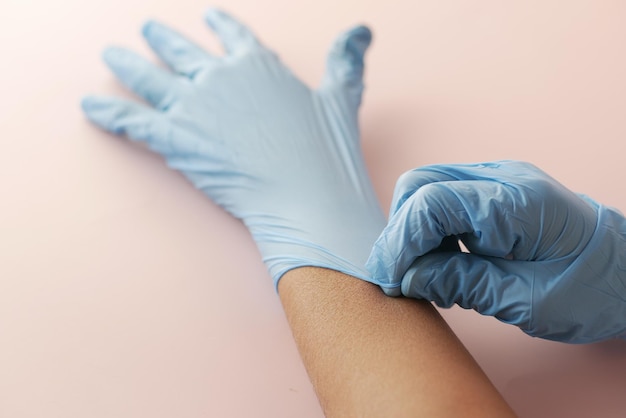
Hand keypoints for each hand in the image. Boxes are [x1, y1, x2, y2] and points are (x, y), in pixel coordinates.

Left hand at [81, 9, 387, 288]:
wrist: (308, 198)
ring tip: (110, 54)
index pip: (231, 34)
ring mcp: (194, 107)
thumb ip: (345, 61)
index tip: (207, 17)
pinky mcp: (176, 140)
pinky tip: (88, 105)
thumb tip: (363, 29)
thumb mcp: (342, 98)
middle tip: (146, 30)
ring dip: (126, 66)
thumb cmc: (327, 152)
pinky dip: (108, 114)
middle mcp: (220, 77)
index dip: (218, 24)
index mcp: (257, 65)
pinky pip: (133, 121)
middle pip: (181, 51)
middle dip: (162, 39)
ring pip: (150, 78)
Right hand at [366, 160, 625, 342]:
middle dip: (400, 232)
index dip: (400, 241)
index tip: (390, 280)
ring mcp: (496, 180)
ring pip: (425, 189)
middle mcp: (502, 178)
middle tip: (398, 278)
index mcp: (517, 202)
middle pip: (419, 185)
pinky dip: (428, 230)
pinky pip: (442, 199)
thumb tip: (408, 277)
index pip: (432, 202)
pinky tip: (440, 261)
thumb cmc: (591, 290)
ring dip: (412, 230)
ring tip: (420, 274)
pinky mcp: (491, 192)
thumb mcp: (527, 301)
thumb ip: (463, 284)